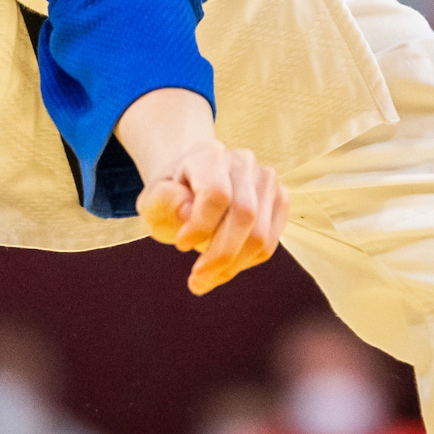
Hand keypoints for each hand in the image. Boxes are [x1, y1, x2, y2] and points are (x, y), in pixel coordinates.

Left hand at [117, 89, 287, 295]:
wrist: (191, 189)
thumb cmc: (172, 197)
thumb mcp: (153, 199)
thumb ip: (163, 201)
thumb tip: (188, 212)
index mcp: (208, 154)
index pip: (217, 193)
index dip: (201, 226)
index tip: (181, 244)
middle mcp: (242, 161)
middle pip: (245, 215)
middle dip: (220, 256)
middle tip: (197, 280)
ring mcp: (265, 179)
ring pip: (261, 235)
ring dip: (233, 266)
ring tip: (206, 278)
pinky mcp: (279, 200)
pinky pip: (269, 243)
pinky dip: (246, 263)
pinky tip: (224, 267)